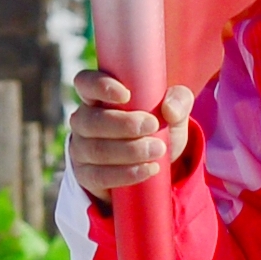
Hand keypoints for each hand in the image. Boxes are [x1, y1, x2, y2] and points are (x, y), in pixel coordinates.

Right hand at [68, 70, 193, 200]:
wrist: (154, 164)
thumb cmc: (157, 128)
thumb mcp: (174, 111)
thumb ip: (179, 100)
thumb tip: (169, 109)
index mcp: (99, 96)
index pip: (86, 83)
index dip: (100, 86)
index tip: (126, 95)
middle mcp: (84, 120)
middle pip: (91, 120)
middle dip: (123, 124)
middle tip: (153, 126)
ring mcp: (81, 149)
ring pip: (96, 150)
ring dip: (129, 150)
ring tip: (158, 150)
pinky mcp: (86, 176)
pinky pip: (99, 176)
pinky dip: (126, 174)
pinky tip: (148, 169)